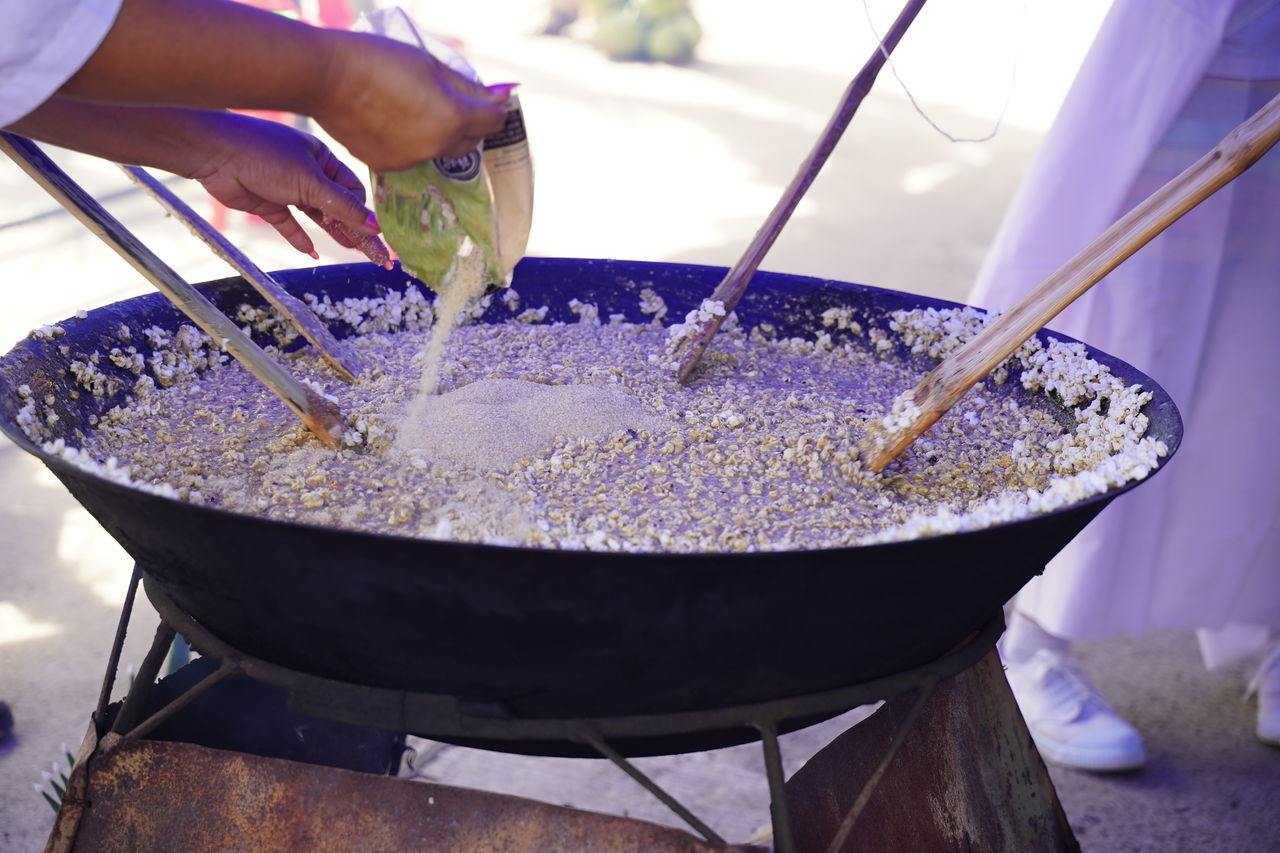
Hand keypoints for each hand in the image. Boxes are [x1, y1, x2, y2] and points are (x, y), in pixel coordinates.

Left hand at [184, 112, 387, 259]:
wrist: (214, 153)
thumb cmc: (265, 156)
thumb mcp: (311, 183)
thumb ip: (343, 208)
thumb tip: (375, 227)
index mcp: (323, 159)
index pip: (353, 191)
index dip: (362, 213)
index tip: (372, 235)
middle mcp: (308, 173)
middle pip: (338, 206)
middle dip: (356, 229)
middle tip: (376, 254)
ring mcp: (287, 188)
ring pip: (317, 216)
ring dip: (333, 234)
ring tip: (352, 252)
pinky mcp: (267, 203)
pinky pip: (289, 224)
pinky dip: (300, 238)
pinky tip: (312, 252)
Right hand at [312, 31, 511, 172]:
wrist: (325, 77)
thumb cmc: (378, 60)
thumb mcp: (430, 64)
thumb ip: (468, 86)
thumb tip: (501, 96)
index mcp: (453, 118)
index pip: (494, 121)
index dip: (494, 106)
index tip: (489, 96)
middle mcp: (436, 147)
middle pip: (470, 141)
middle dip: (469, 122)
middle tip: (451, 98)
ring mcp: (411, 161)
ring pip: (440, 151)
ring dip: (439, 133)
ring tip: (413, 106)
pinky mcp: (387, 167)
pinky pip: (413, 156)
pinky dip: (412, 142)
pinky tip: (391, 119)